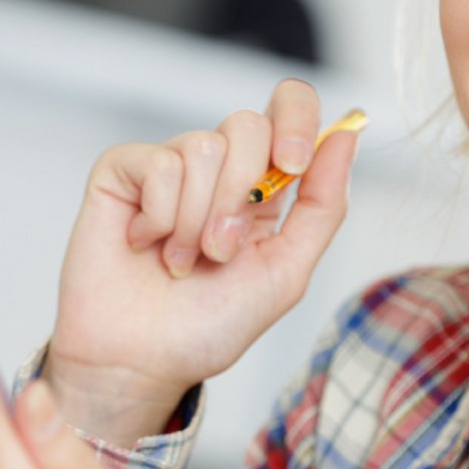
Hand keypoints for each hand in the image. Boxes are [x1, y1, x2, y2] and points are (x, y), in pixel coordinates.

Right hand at [47, 79, 358, 443]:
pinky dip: (159, 217)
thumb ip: (323, 204)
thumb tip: (346, 134)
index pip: (289, 107)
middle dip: (240, 197)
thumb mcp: (286, 271)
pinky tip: (144, 244)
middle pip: (248, 125)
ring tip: (180, 260)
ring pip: (203, 147)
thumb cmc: (210, 324)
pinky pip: (158, 164)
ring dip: (197, 220)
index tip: (293, 164)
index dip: (297, 119)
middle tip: (220, 251)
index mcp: (262, 183)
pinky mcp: (122, 171)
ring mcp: (168, 164)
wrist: (142, 361)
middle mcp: (217, 166)